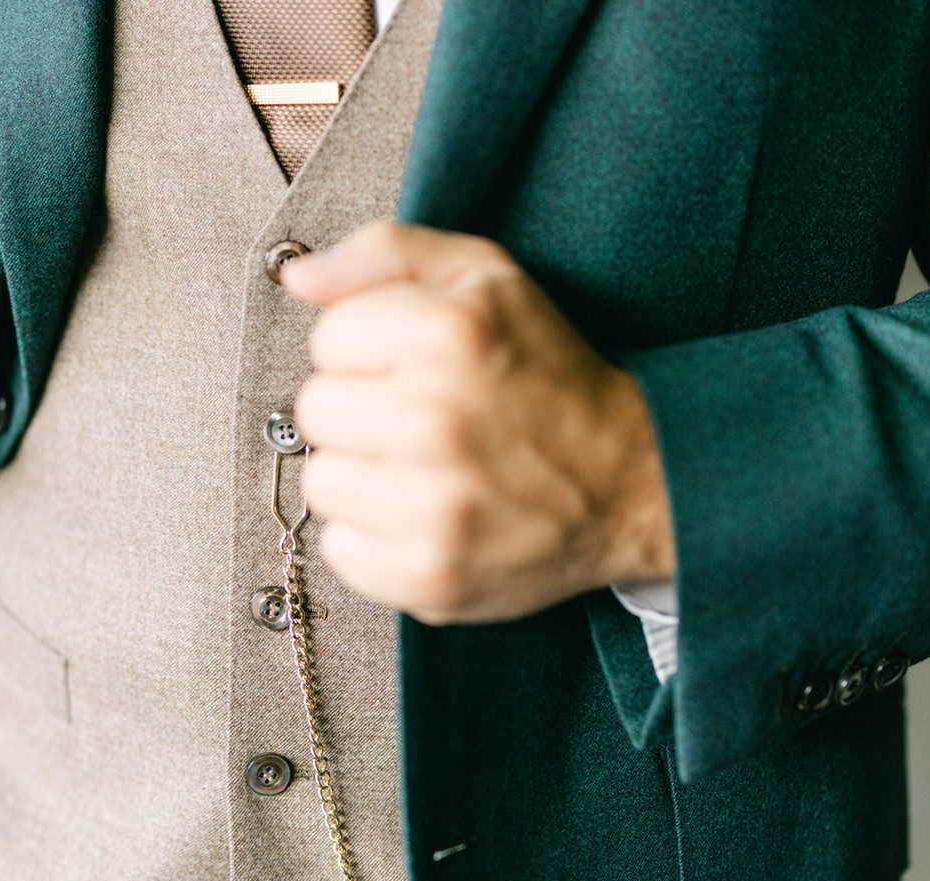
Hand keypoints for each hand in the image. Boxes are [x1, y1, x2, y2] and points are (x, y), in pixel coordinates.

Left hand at [280, 221, 674, 625]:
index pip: (326, 338)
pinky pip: (340, 550)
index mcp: (448, 334)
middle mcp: (438, 420)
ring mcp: (433, 508)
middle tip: (422, 420)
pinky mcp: (428, 577)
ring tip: (423, 470)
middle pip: (314, 411)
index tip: (415, 366)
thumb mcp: (486, 278)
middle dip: (360, 411)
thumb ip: (385, 254)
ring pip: (321, 482)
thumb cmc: (549, 375)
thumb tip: (297, 277)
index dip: (368, 349)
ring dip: (363, 476)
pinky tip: (425, 518)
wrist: (631, 482)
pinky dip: (374, 538)